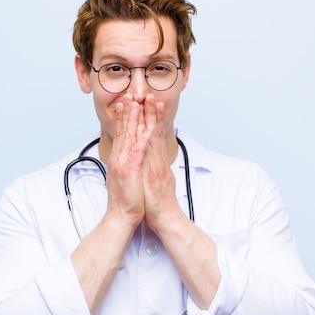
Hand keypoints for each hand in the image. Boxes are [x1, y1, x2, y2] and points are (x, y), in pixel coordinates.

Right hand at [104, 94, 153, 228]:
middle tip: (130, 94)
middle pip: (123, 131)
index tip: (125, 103)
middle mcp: (119, 158)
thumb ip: (126, 166)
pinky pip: (139, 150)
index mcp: (118, 160)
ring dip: (135, 119)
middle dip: (127, 112)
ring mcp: (124, 163)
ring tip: (139, 102)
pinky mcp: (131, 170)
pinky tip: (149, 126)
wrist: (121, 217)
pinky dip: (144, 137)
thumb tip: (127, 159)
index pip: (120, 134)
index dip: (123, 118)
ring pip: (130, 136)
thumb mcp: (125, 179)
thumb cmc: (127, 201)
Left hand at [141, 94, 182, 231]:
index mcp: (157, 163)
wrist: (166, 220)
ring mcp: (156, 168)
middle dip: (152, 113)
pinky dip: (149, 141)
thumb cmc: (158, 203)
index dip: (152, 120)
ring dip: (152, 121)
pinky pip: (151, 156)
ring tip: (150, 103)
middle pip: (155, 134)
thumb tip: (151, 160)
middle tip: (150, 95)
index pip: (154, 137)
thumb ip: (154, 168)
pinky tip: (148, 129)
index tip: (149, 103)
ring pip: (154, 140)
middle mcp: (158, 162)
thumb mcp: (157, 181)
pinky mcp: (154, 176)